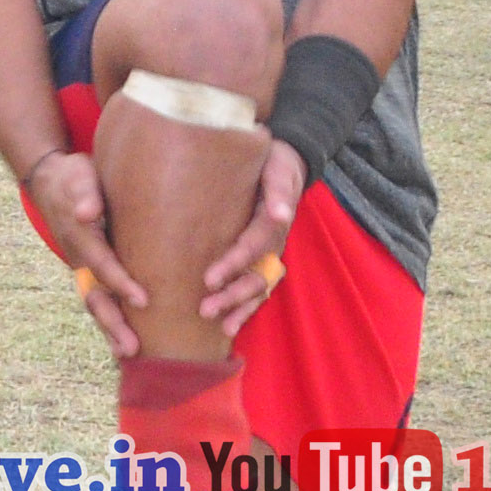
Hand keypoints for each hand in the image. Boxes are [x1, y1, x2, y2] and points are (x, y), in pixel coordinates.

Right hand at [23, 149, 149, 358]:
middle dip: (113, 323)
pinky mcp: (90, 272)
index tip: (144, 300)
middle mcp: (79, 259)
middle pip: (95, 296)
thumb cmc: (74, 177)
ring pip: (96, 304)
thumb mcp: (78, 176)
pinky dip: (110, 322)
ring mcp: (82, 268)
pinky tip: (124, 342)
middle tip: (132, 349)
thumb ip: (85, 193)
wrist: (52, 183)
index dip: (121, 283)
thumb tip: (86, 211)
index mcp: (80, 237)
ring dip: (110, 330)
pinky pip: (100, 300)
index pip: (103, 264)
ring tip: (128, 354)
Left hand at [196, 141, 302, 335]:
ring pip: (258, 287)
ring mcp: (269, 254)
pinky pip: (257, 288)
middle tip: (205, 310)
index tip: (208, 279)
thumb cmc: (273, 164)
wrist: (284, 163)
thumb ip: (279, 189)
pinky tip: (227, 327)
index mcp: (272, 222)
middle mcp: (274, 243)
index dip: (232, 264)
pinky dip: (245, 308)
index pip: (251, 246)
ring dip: (239, 308)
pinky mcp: (261, 259)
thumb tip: (281, 214)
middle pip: (256, 276)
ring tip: (220, 326)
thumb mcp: (279, 169)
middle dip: (232, 295)